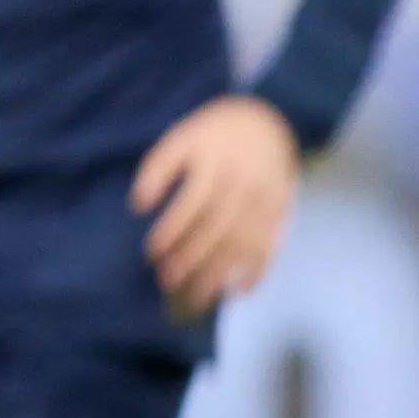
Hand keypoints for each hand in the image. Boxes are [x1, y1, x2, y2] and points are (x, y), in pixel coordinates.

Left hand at [131, 93, 298, 314]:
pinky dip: (259, 270)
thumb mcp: (182, 136)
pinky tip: (241, 291)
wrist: (270, 120)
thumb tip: (138, 205)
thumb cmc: (216, 132)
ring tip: (199, 297)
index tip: (151, 254)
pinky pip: (271, 244)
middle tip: (167, 282)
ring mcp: (264, 200)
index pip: (191, 204)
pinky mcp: (279, 211)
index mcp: (216, 163)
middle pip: (216, 229)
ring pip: (242, 242)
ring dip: (220, 273)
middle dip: (190, 259)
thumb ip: (158, 167)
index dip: (171, 232)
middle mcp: (242, 184)